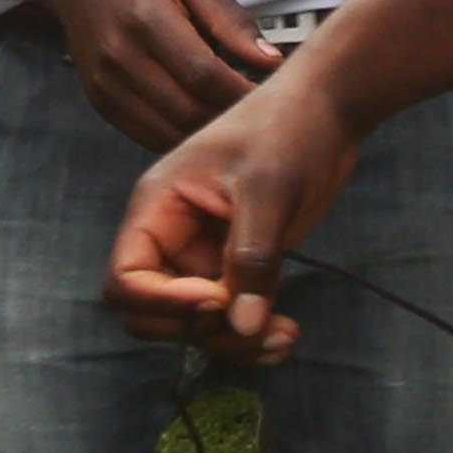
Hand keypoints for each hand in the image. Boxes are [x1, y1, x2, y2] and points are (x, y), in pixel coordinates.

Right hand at [19, 0, 273, 149]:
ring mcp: (106, 84)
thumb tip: (272, 62)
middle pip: (187, 110)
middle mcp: (120, 57)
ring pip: (168, 133)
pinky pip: (147, 136)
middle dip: (229, 118)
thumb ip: (232, 21)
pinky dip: (179, 136)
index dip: (242, 93)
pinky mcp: (100, 102)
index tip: (273, 97)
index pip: (203, 75)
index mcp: (146, 19)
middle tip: (259, 114)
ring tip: (231, 118)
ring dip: (206, 133)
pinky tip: (199, 119)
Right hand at [104, 66, 362, 362]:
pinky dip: (253, 335)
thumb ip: (251, 259)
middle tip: (256, 326)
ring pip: (196, 324)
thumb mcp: (267, 190)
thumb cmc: (285, 130)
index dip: (163, 303)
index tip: (219, 298)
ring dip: (235, 342)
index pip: (127, 278)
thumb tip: (243, 326)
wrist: (326, 111)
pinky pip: (232, 317)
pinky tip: (286, 333)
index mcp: (157, 208)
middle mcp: (171, 237)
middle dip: (200, 331)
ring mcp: (205, 255)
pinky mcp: (238, 266)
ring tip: (284, 336)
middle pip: (154, 312)